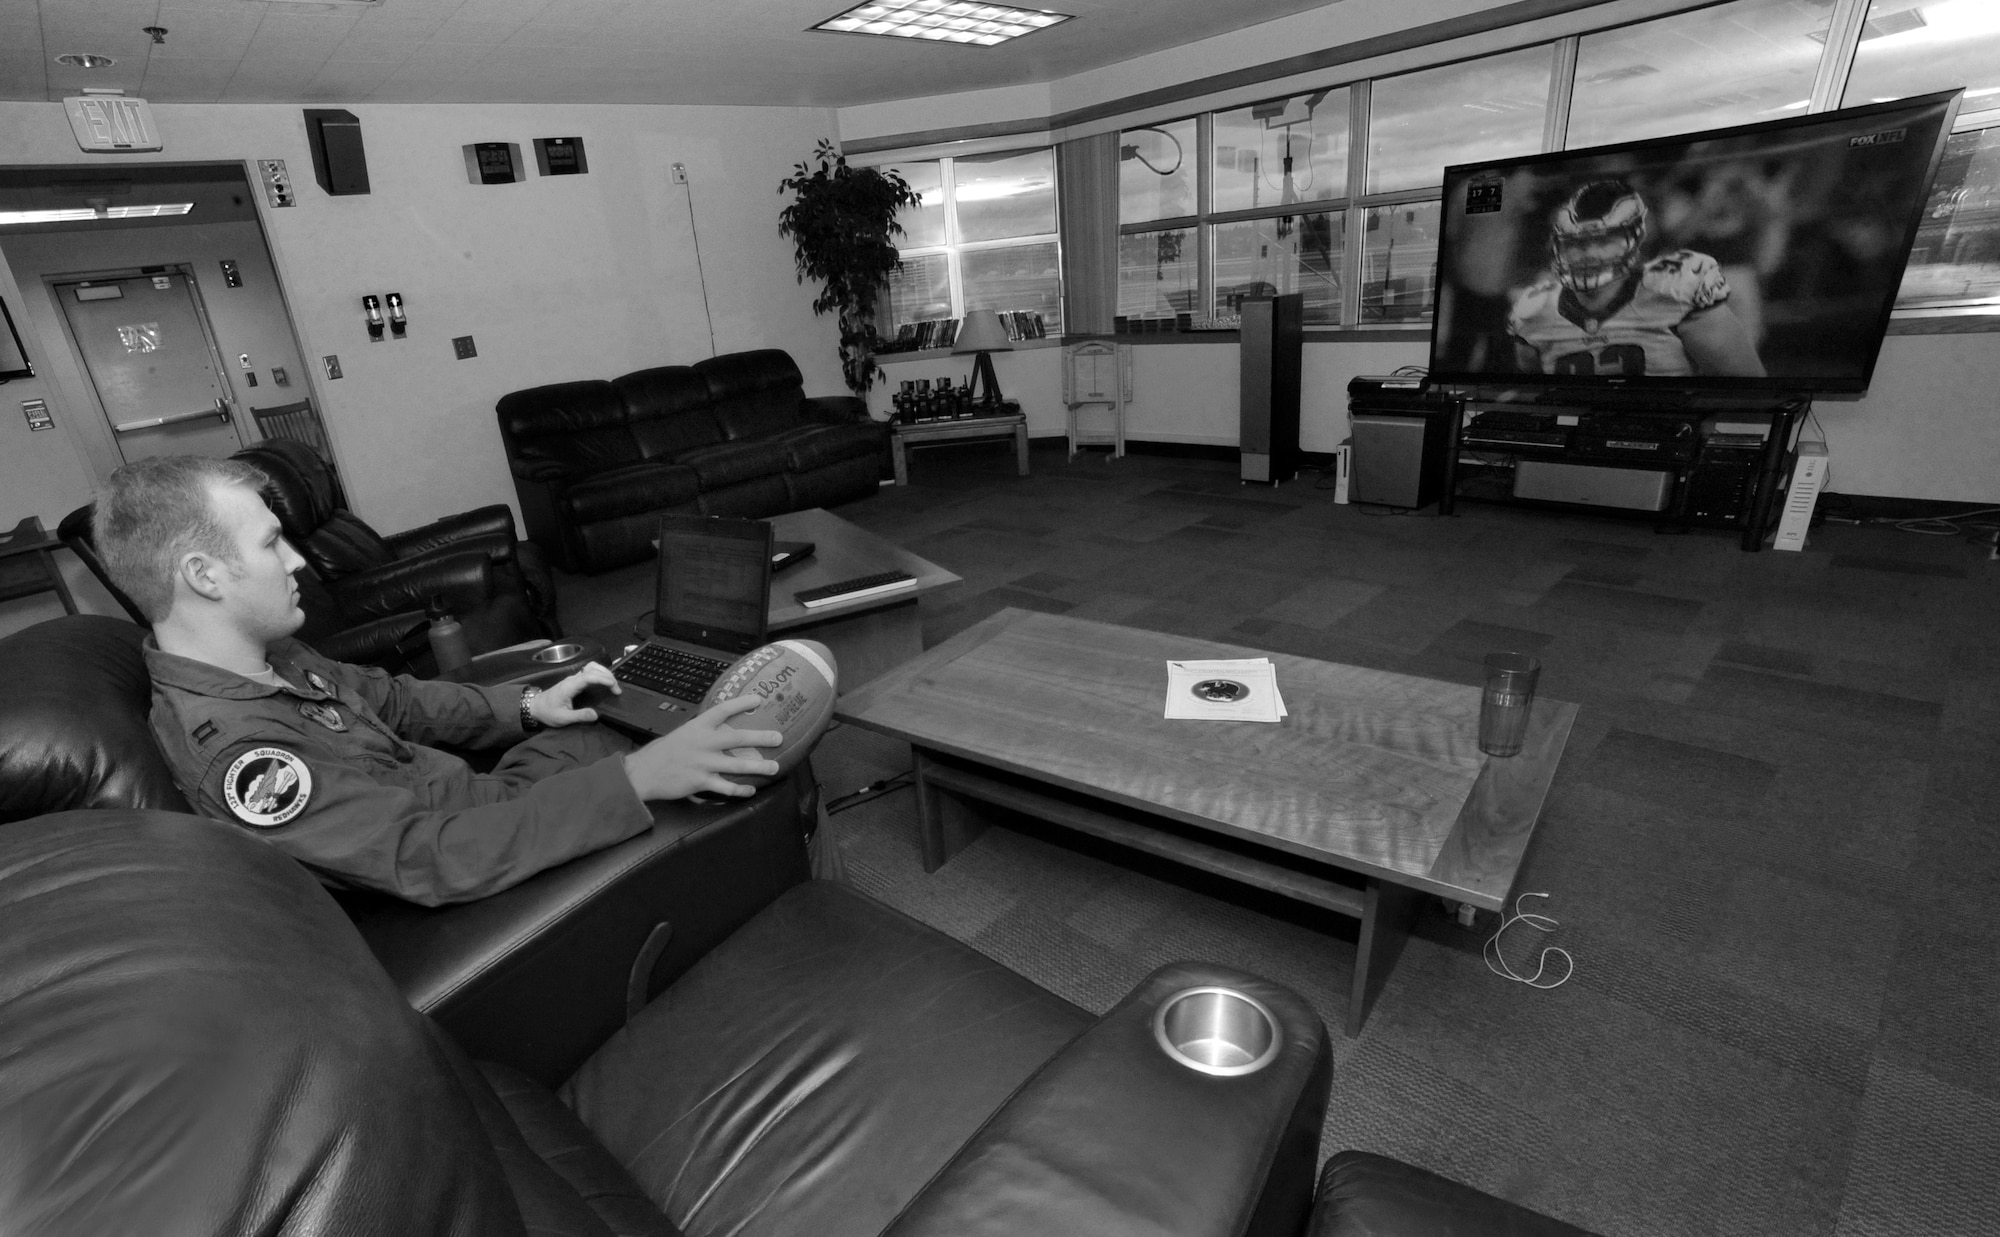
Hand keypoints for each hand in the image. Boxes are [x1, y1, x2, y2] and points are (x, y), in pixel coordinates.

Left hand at [528, 662, 619, 727]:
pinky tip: (605, 683)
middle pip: (593, 668)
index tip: (614, 687)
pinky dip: (600, 675)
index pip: (589, 676)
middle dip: (608, 676)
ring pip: (591, 667)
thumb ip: (579, 716)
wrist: (535, 706)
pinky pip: (589, 672)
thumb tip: (596, 715)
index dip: (604, 679)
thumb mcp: (563, 718)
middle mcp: (573, 679)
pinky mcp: (575, 681)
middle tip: (617, 689)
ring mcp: (573, 679)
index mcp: (570, 686)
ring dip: (604, 673)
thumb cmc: (548, 712)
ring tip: (613, 684)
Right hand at [621, 694, 782, 799]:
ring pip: (736, 765)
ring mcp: (702, 763)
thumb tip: (720, 730)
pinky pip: (726, 787)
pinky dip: (740, 789)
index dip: (742, 703)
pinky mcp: (699, 781)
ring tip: (774, 767)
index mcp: (697, 726)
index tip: (759, 699)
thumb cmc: (663, 753)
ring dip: (758, 767)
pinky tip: (751, 790)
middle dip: (761, 737)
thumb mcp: (681, 734)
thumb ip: (701, 732)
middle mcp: (702, 742)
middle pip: (737, 737)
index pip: (723, 709)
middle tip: (778, 737)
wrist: (642, 773)